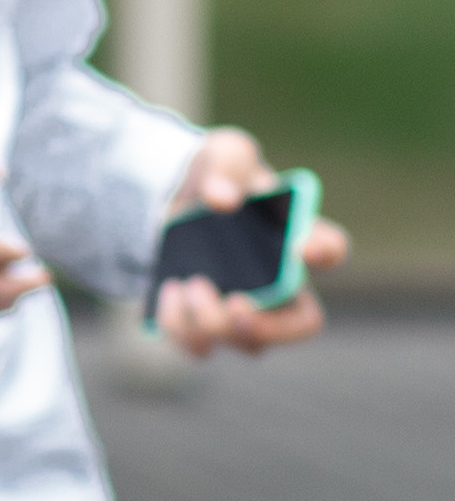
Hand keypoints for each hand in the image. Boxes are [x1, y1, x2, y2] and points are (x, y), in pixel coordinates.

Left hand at [153, 129, 347, 356]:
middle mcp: (281, 281)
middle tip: (236, 305)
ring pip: (250, 345)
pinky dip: (180, 327)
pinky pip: (201, 346)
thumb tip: (222, 200)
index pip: (331, 248)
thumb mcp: (222, 154)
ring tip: (190, 283)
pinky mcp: (207, 323)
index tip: (303, 247)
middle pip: (303, 324)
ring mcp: (248, 308)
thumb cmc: (216, 176)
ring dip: (213, 322)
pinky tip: (169, 290)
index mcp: (295, 235)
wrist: (172, 198)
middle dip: (272, 327)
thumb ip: (227, 167)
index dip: (325, 251)